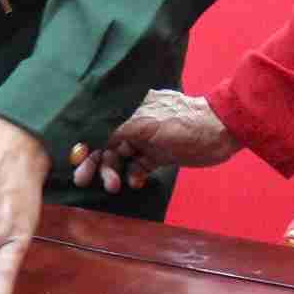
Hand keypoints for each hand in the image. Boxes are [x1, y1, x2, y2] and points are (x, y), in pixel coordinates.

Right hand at [69, 89, 242, 191]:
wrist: (219, 132)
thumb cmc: (181, 124)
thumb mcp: (144, 125)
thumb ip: (117, 132)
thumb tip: (93, 142)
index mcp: (127, 107)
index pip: (99, 125)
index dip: (85, 143)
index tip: (75, 161)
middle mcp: (133, 121)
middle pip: (106, 142)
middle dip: (95, 162)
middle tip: (83, 180)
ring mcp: (146, 138)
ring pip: (121, 157)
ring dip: (114, 171)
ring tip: (113, 186)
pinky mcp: (158, 153)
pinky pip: (138, 166)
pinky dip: (134, 174)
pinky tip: (136, 181)